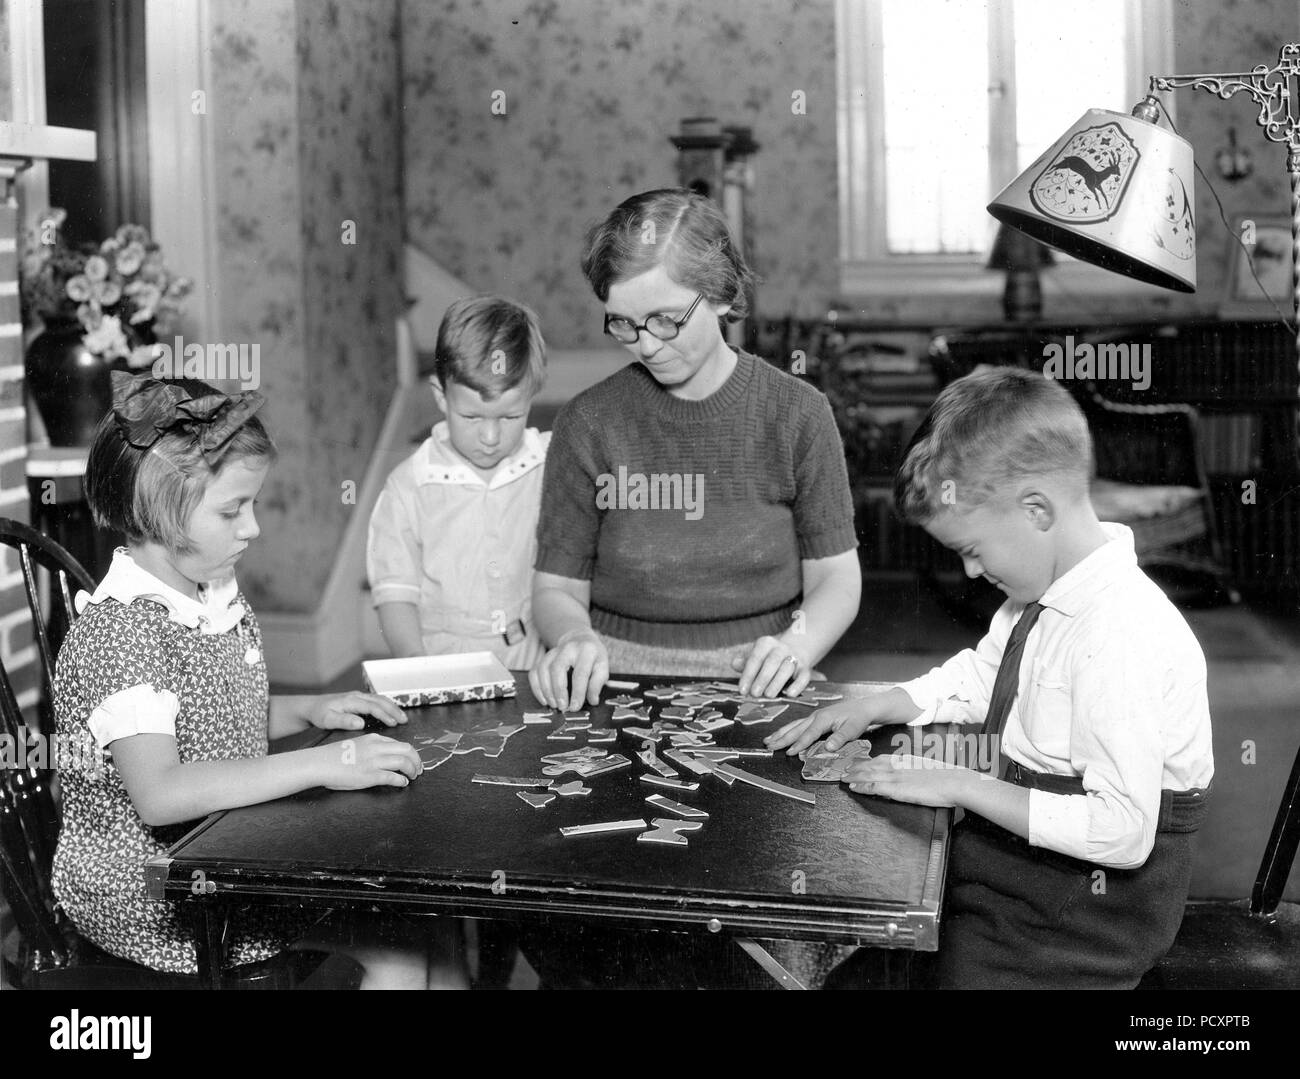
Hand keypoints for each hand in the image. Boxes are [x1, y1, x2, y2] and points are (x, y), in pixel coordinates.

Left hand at [305, 691, 406, 730]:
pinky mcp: (359, 699)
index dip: (384, 715)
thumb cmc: (319, 714)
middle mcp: (357, 696)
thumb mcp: (327, 720)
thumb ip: (344, 721)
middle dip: (394, 709)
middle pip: (380, 700)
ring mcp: (358, 696)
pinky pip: (376, 700)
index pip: (372, 707)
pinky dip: (387, 705)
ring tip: (402, 717)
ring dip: (392, 707)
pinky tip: (392, 712)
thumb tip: (361, 723)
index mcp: (351, 701)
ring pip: (380, 699)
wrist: (311, 706)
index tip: (393, 723)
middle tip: (404, 720)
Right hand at [316, 733, 421, 790]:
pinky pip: (393, 777)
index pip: (400, 743)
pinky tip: (403, 784)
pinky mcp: (370, 776)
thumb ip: (372, 747)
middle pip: (408, 750)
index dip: (410, 753)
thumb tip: (386, 756)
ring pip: (404, 762)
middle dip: (417, 760)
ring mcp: (374, 761)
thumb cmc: (334, 756)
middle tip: (419, 769)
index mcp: (374, 739)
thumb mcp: (357, 745)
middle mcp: (377, 748)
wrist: (319, 763)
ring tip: (413, 777)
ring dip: (412, 770)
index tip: (413, 760)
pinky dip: (402, 781)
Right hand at [528, 628, 608, 711]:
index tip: (575, 707)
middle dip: (558, 691)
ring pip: (542, 670)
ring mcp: (553, 652)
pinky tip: (544, 699)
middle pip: (557, 669)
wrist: (580, 640)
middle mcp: (567, 649)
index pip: (580, 673)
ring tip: (554, 705)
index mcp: (586, 651)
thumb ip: (598, 683)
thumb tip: (592, 700)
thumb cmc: (593, 657)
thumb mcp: (603, 667)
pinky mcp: (543, 658)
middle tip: (562, 707)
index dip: (577, 692)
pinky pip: (534, 672)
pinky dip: (536, 688)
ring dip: (546, 691)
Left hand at [731, 636, 810, 698]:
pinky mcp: (805, 668)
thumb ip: (744, 663)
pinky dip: (797, 685)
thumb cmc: (767, 660)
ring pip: (787, 668)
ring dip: (777, 682)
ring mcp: (795, 657)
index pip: (755, 658)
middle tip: (755, 694)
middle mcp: (781, 648)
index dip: (748, 675)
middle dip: (762, 678)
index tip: (742, 690)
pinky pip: (804, 676)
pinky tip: (789, 694)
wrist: (793, 652)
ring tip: (768, 695)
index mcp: (765, 644)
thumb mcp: (755, 658)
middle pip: (772, 661)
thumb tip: (734, 663)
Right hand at [765, 699, 879, 754]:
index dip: (798, 744)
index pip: (808, 734)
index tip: (789, 752)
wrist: (864, 707)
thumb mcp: (853, 729)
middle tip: (769, 746)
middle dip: (781, 738)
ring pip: (794, 726)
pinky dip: (787, 730)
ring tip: (768, 740)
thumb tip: (828, 747)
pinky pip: (798, 724)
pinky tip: (781, 734)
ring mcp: (814, 716)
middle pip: (795, 729)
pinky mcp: (816, 718)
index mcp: (823, 719)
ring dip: (781, 733)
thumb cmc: (859, 717)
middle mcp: (815, 716)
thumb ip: (840, 738)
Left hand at [844, 754, 973, 807]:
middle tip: (843, 769)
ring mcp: (896, 776)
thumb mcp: (926, 769)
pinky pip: (874, 786)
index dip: (866, 761)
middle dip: (855, 767)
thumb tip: (906, 777)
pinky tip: (853, 788)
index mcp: (905, 760)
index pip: (880, 759)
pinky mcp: (897, 789)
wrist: (955, 781)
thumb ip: (913, 771)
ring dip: (853, 776)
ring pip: (868, 774)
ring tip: (843, 778)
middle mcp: (898, 766)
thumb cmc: (947, 777)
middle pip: (870, 765)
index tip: (857, 763)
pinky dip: (862, 786)